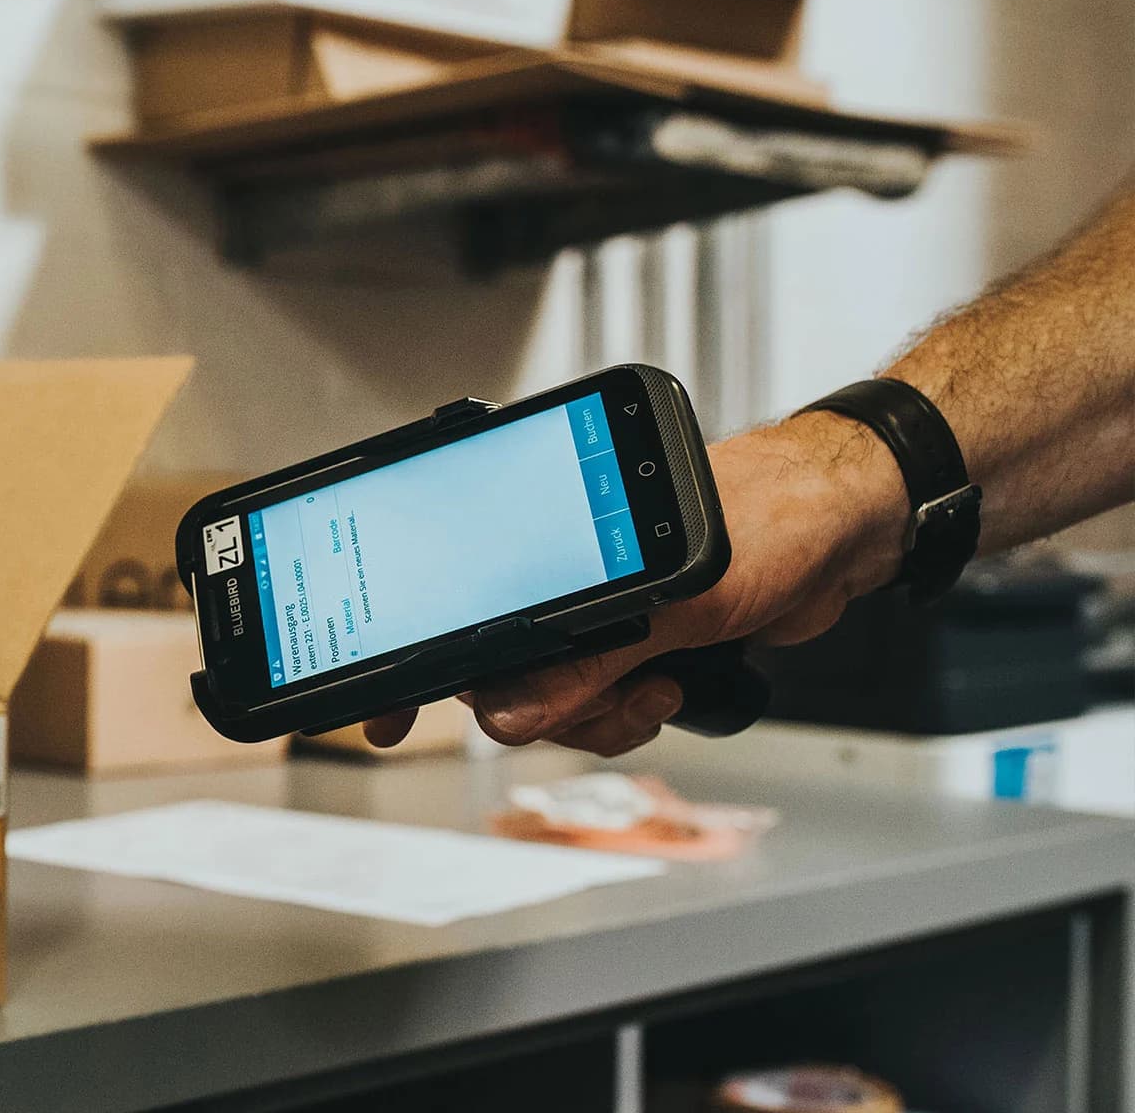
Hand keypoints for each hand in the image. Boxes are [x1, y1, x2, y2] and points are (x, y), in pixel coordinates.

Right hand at [361, 411, 910, 756]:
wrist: (843, 533)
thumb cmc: (767, 517)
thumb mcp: (674, 597)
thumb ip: (590, 658)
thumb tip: (513, 711)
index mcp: (541, 534)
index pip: (452, 602)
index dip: (413, 660)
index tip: (390, 709)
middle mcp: (554, 577)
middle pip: (494, 672)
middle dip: (542, 705)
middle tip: (597, 701)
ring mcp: (590, 617)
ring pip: (545, 701)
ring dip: (596, 716)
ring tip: (651, 687)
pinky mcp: (628, 648)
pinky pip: (593, 706)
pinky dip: (624, 715)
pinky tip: (667, 687)